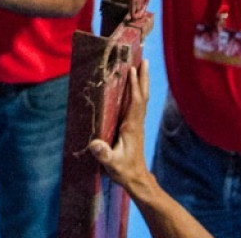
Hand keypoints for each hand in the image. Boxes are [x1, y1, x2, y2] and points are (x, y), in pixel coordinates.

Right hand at [87, 60, 151, 194]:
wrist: (137, 179)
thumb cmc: (123, 170)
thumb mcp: (112, 163)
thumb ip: (104, 154)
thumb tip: (95, 144)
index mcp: (131, 126)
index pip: (135, 101)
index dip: (134, 86)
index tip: (133, 69)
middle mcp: (136, 122)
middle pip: (142, 96)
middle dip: (143, 78)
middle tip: (144, 61)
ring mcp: (136, 124)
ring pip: (141, 99)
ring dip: (141, 83)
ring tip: (141, 68)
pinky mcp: (134, 128)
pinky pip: (137, 105)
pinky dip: (137, 93)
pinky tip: (133, 89)